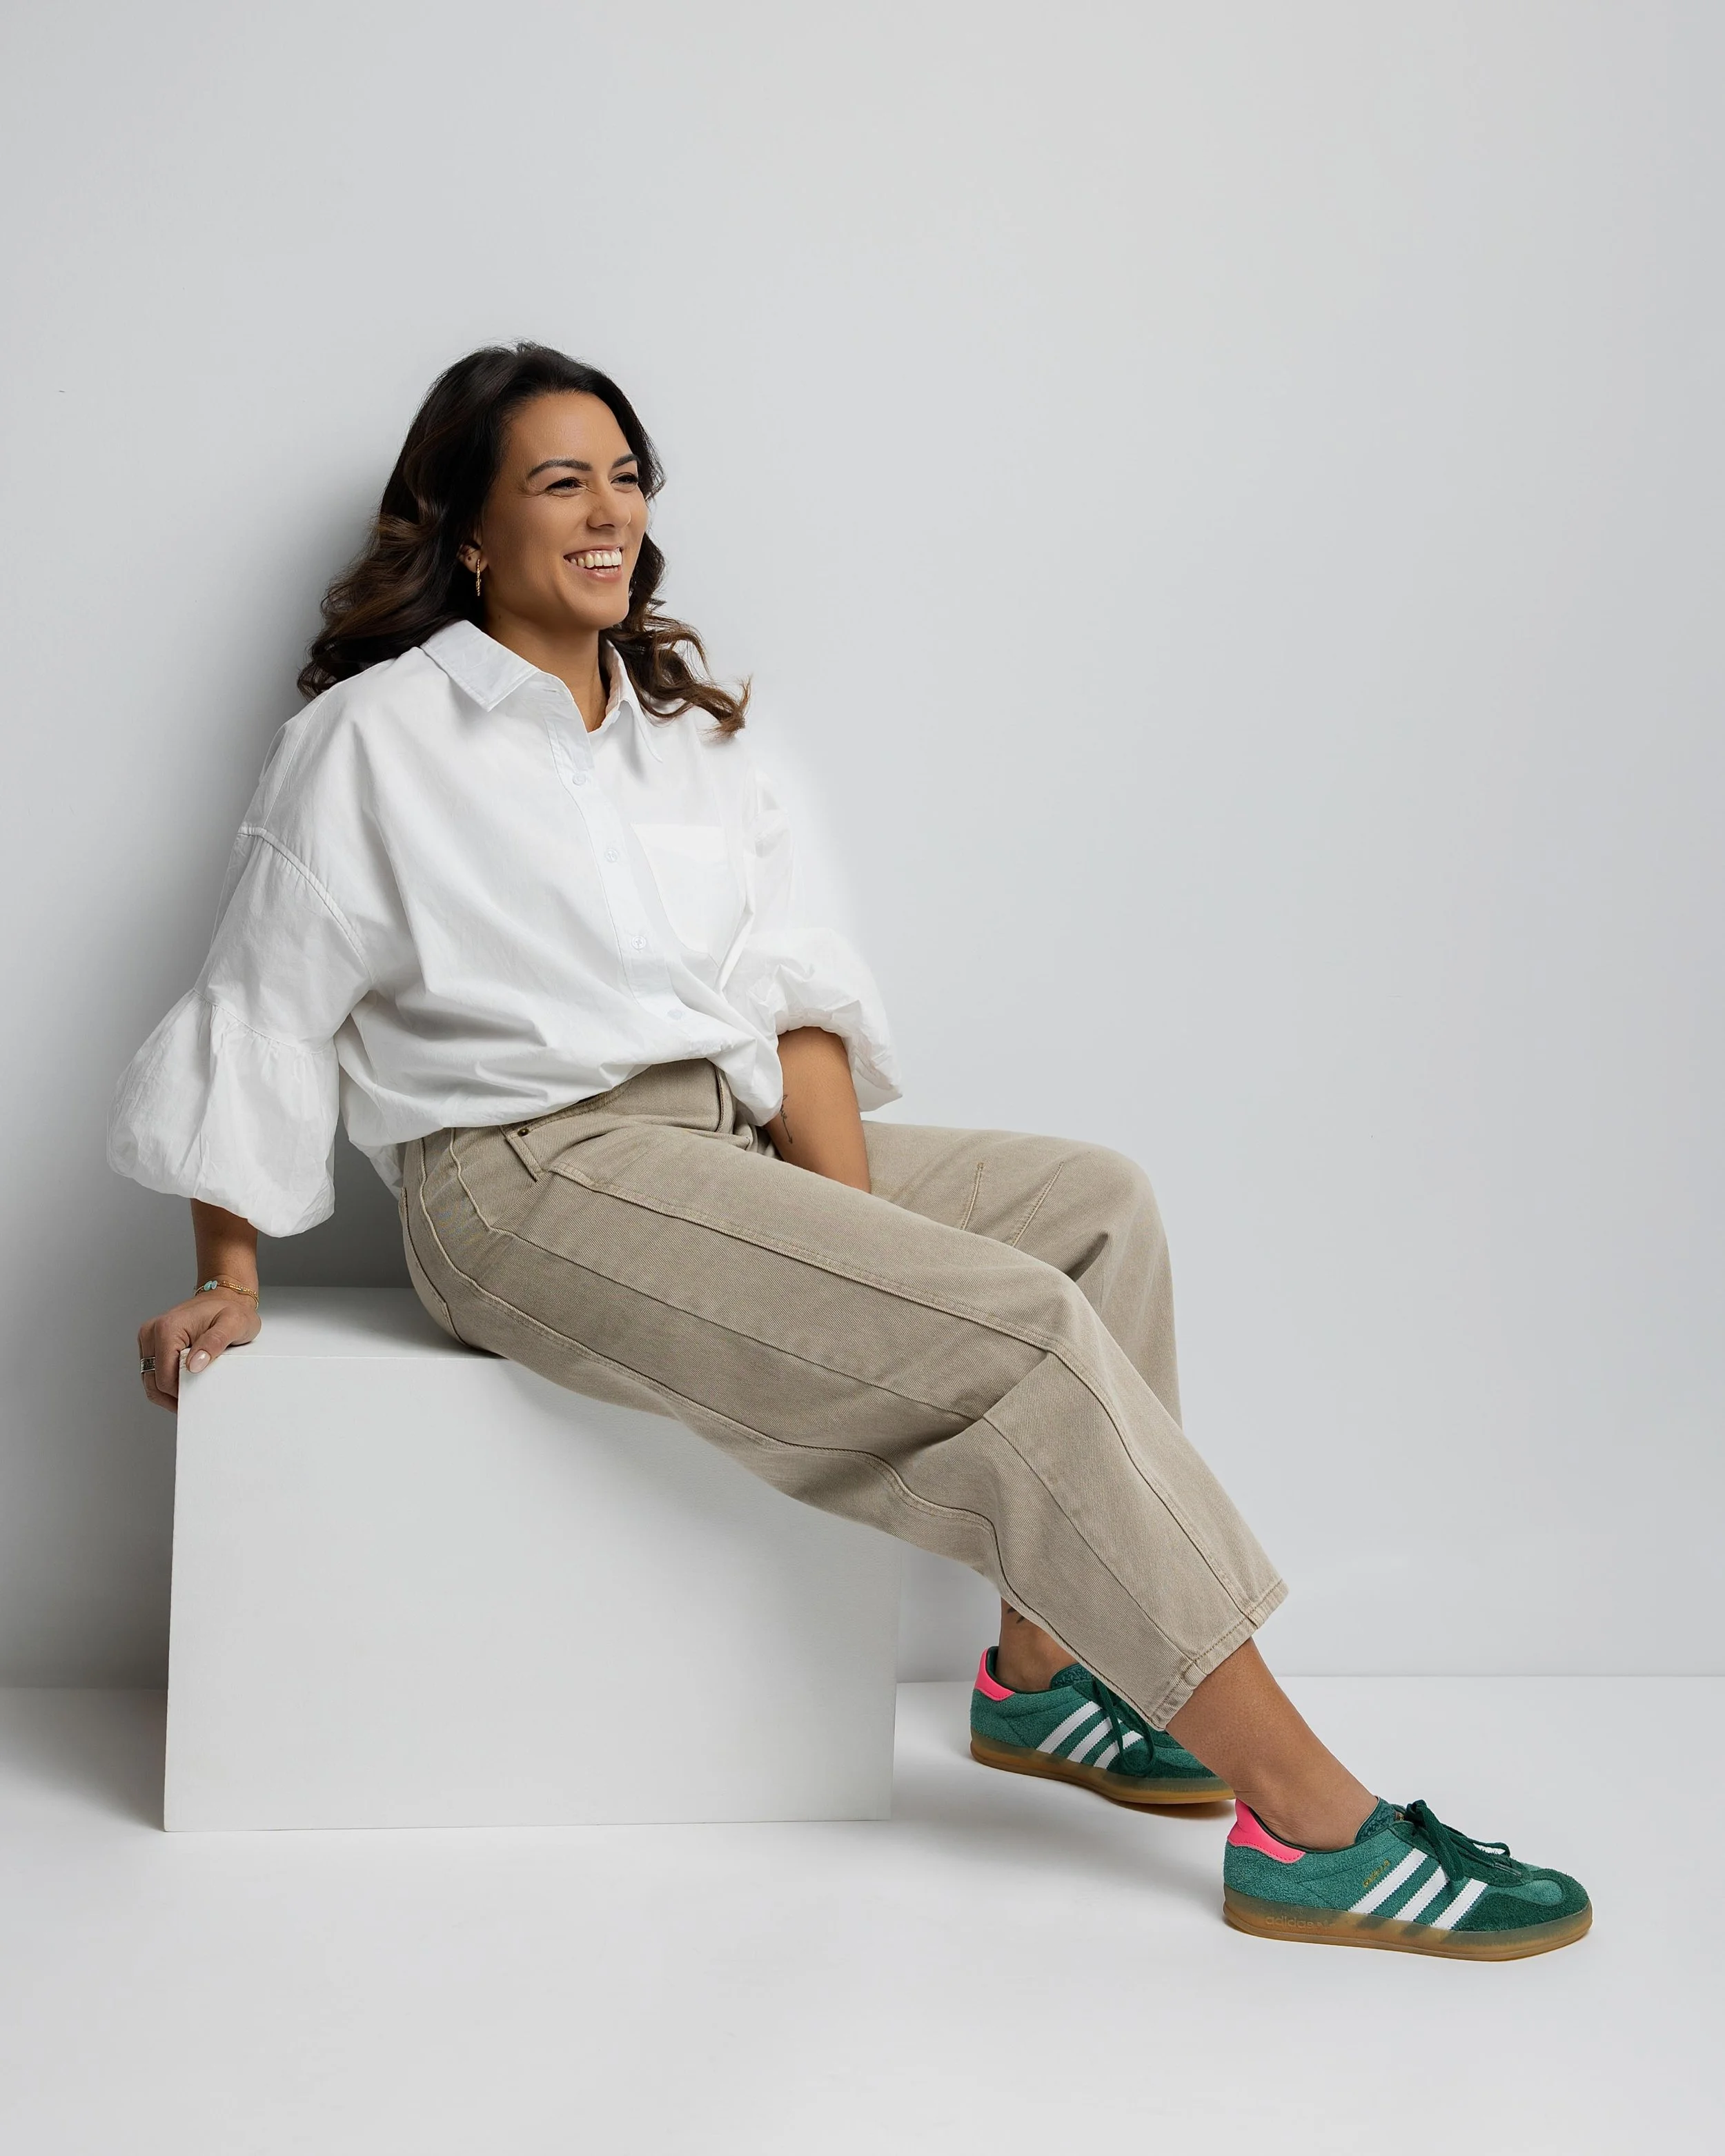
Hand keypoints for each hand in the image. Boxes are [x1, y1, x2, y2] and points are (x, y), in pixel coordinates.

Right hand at [137, 1289, 260, 1411]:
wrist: (225, 1297)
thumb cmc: (231, 1310)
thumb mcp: (234, 1324)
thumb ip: (215, 1342)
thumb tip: (194, 1365)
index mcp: (167, 1328)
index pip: (164, 1378)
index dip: (181, 1394)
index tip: (200, 1397)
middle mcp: (152, 1332)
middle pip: (153, 1383)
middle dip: (174, 1396)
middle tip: (198, 1397)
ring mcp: (149, 1338)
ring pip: (150, 1380)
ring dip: (169, 1391)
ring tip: (193, 1389)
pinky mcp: (152, 1344)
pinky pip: (153, 1373)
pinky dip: (167, 1382)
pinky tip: (186, 1381)